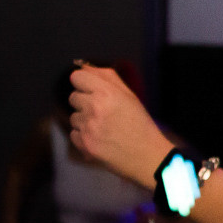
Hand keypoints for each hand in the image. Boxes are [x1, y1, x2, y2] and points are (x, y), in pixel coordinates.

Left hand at [69, 64, 171, 190]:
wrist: (148, 157)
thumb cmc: (140, 124)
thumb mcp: (129, 96)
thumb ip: (107, 77)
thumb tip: (84, 66)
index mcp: (107, 92)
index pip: (77, 77)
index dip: (84, 84)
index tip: (92, 91)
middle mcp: (94, 107)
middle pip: (73, 97)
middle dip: (85, 104)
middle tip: (104, 114)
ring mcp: (88, 127)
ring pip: (74, 117)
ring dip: (85, 122)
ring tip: (105, 130)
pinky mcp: (84, 144)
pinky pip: (74, 134)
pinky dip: (84, 137)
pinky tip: (101, 140)